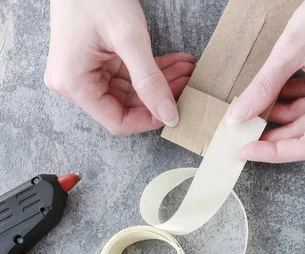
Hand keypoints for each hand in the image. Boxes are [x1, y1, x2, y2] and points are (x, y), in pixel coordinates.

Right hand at [45, 0, 195, 134]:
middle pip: (126, 106)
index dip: (149, 120)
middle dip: (161, 96)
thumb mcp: (129, 39)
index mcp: (74, 83)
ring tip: (187, 70)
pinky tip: (177, 63)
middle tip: (188, 84)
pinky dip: (153, 70)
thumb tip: (169, 115)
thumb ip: (150, 81)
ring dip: (162, 82)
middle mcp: (75, 82)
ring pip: (132, 90)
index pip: (117, 121)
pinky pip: (129, 74)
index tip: (176, 111)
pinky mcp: (97, 60)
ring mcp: (86, 70)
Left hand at [227, 0, 304, 162]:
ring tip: (249, 112)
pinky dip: (287, 100)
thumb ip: (264, 85)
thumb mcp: (292, 49)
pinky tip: (267, 94)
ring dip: (277, 116)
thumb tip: (238, 114)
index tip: (246, 149)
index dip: (275, 153)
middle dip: (272, 135)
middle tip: (240, 133)